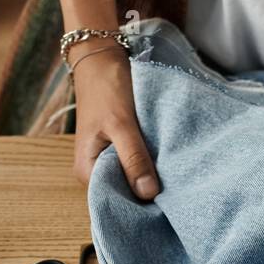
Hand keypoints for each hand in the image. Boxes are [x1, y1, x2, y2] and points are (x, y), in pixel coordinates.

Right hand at [71, 44, 160, 199]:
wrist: (102, 55)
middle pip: (124, 195)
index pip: (114, 203)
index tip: (165, 208)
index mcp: (87, 171)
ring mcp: (107, 161)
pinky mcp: (119, 150)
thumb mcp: (121, 124)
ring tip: (175, 184)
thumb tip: (148, 195)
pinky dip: (150, 166)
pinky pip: (136, 166)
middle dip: (147, 195)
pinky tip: (167, 168)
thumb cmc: (107, 87)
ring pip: (133, 181)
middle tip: (176, 197)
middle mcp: (94, 171)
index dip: (138, 207)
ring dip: (151, 180)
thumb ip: (133, 159)